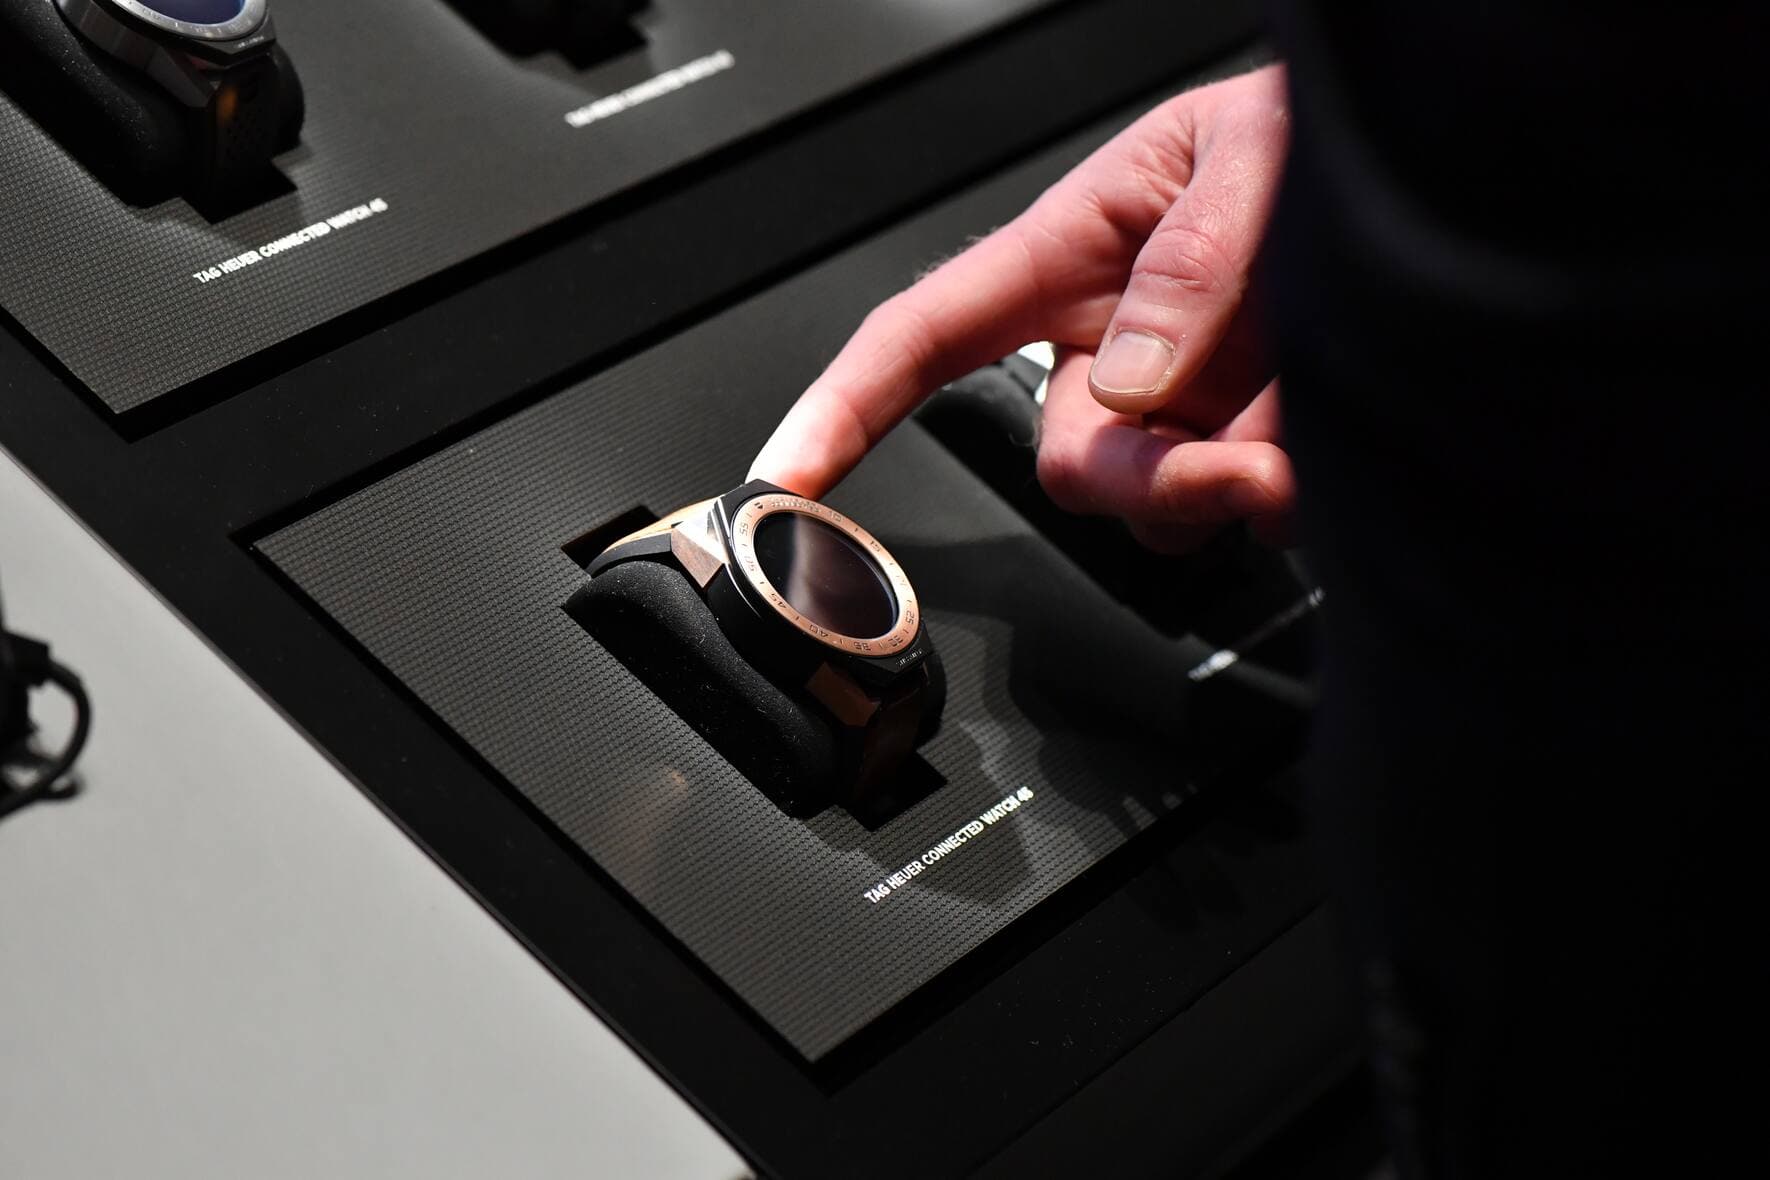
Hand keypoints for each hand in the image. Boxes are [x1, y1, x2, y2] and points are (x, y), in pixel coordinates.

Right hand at [749, 65, 1293, 550]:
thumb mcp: (1255, 149)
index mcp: (1070, 257)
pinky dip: (1293, 495)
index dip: (844, 407)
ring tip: (1321, 409)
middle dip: (1156, 481)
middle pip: (1067, 464)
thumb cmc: (1319, 130)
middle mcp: (1111, 348)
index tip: (784, 479)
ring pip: (1152, 509)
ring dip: (1237, 486)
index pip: (925, 336)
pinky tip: (1333, 433)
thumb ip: (1193, 257)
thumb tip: (1131, 379)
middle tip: (1255, 466)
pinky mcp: (1244, 451)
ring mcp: (1178, 410)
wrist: (1437, 169)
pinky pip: (1242, 517)